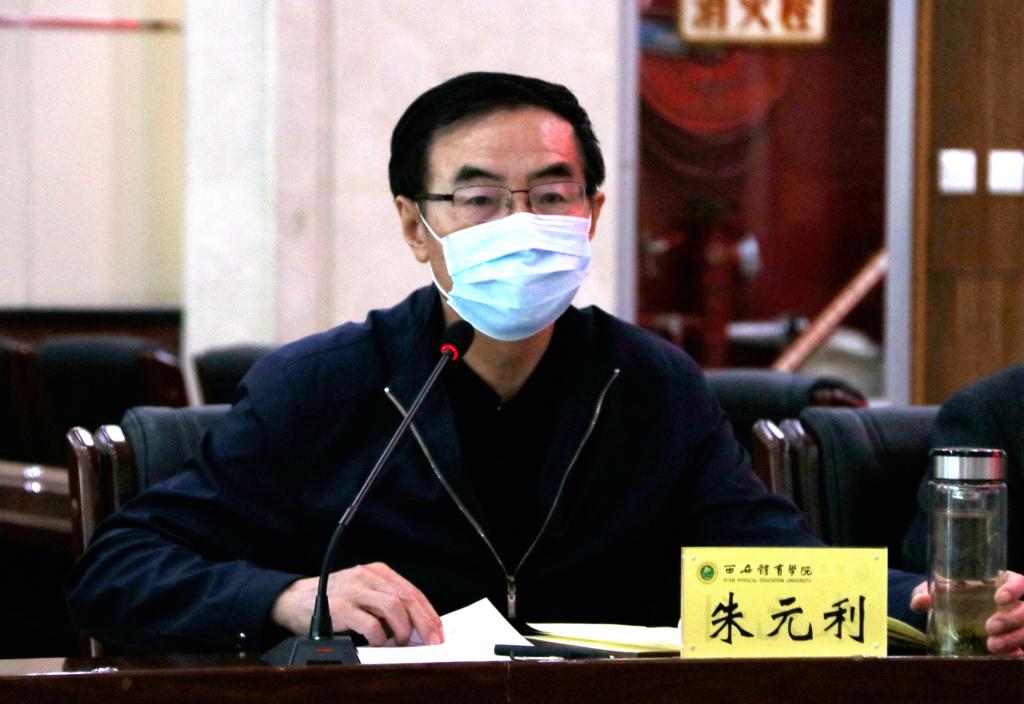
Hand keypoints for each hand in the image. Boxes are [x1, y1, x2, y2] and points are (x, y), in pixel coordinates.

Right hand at [270, 562, 442, 645]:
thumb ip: (386, 603)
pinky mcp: (341, 608)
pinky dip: (380, 637)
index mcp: (377, 572)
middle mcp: (368, 577)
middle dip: (423, 622)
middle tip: (431, 641)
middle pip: (407, 598)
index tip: (438, 631)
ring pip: (393, 607)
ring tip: (401, 643)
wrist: (293, 599)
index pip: (412, 591)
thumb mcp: (363, 593)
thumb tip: (416, 627)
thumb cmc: (333, 600)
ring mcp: (354, 590)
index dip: (428, 613)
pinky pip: (370, 624)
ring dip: (402, 629)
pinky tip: (378, 643)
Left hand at [909, 571, 1023, 654]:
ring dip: (1014, 638)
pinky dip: (1018, 654)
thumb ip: (924, 594)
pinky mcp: (1015, 643)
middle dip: (1011, 619)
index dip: (1015, 588)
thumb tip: (920, 602)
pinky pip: (1023, 650)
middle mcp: (1012, 604)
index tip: (999, 597)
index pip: (1019, 581)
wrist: (947, 618)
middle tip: (989, 627)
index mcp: (999, 585)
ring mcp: (1016, 624)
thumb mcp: (935, 592)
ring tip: (992, 646)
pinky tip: (1009, 658)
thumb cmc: (947, 598)